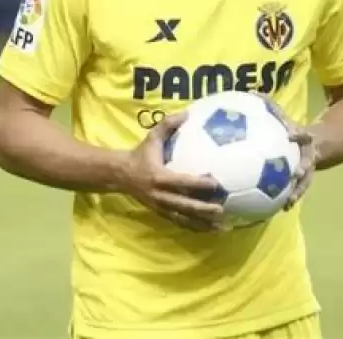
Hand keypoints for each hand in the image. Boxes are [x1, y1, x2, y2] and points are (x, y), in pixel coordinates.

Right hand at [116, 112, 224, 231]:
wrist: (121, 174)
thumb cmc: (140, 154)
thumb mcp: (152, 137)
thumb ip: (168, 125)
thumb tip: (187, 112)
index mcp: (159, 177)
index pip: (181, 182)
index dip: (198, 183)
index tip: (215, 183)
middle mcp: (160, 195)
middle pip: (184, 205)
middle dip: (203, 209)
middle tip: (222, 209)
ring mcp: (160, 207)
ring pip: (183, 218)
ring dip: (202, 223)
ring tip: (221, 227)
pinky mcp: (161, 213)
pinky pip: (179, 222)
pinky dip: (194, 227)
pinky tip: (209, 229)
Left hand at [262, 96, 319, 211]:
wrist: (321, 144)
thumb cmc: (293, 129)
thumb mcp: (284, 116)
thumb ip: (270, 105)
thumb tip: (251, 92)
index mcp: (302, 138)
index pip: (301, 133)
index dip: (296, 132)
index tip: (289, 134)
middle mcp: (307, 154)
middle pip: (307, 160)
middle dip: (302, 166)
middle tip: (297, 171)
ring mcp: (307, 169)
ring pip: (304, 181)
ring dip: (297, 190)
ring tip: (288, 201)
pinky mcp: (303, 180)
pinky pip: (297, 191)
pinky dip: (290, 198)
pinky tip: (282, 208)